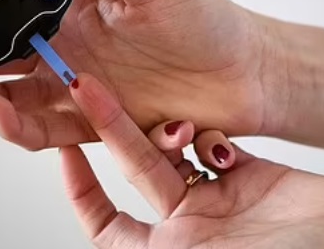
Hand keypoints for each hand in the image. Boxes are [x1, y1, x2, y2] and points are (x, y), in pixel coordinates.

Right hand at [0, 0, 277, 149]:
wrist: (245, 72)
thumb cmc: (205, 20)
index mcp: (72, 5)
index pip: (5, 7)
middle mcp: (66, 47)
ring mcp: (77, 87)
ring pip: (11, 97)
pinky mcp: (93, 123)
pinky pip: (44, 130)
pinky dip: (18, 128)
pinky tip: (7, 117)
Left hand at [60, 74, 323, 248]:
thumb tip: (103, 244)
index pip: (108, 227)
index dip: (81, 194)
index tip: (64, 154)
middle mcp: (194, 230)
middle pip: (139, 174)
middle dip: (114, 133)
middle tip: (89, 89)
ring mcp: (226, 202)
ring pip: (177, 152)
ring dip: (164, 126)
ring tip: (158, 106)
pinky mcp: (258, 178)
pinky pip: (221, 143)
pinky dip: (213, 132)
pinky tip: (213, 127)